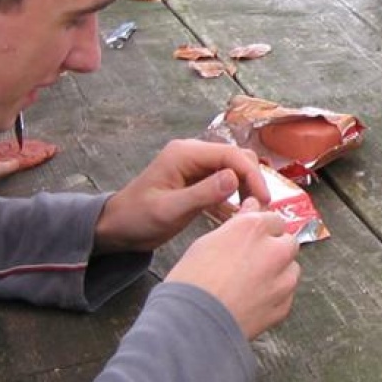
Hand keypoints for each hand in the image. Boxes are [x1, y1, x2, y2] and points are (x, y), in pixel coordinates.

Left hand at [95, 139, 270, 253]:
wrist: (118, 227)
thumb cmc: (137, 218)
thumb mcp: (169, 210)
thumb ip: (202, 193)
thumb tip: (234, 178)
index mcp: (185, 153)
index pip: (231, 155)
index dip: (252, 175)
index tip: (264, 200)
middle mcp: (194, 154)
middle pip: (237, 158)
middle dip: (253, 180)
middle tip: (261, 209)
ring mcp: (197, 167)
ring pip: (235, 170)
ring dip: (247, 189)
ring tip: (252, 213)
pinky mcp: (199, 181)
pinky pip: (226, 183)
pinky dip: (236, 197)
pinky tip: (239, 215)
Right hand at [165, 199, 301, 338]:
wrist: (194, 322)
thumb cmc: (192, 282)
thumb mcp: (207, 242)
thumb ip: (237, 224)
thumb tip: (251, 209)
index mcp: (254, 228)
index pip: (273, 219)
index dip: (263, 230)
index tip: (256, 237)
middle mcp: (274, 251)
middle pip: (288, 243)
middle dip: (275, 249)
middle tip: (252, 261)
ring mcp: (283, 280)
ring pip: (291, 270)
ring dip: (279, 273)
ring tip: (251, 284)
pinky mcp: (283, 306)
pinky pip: (286, 295)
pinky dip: (275, 296)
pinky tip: (252, 301)